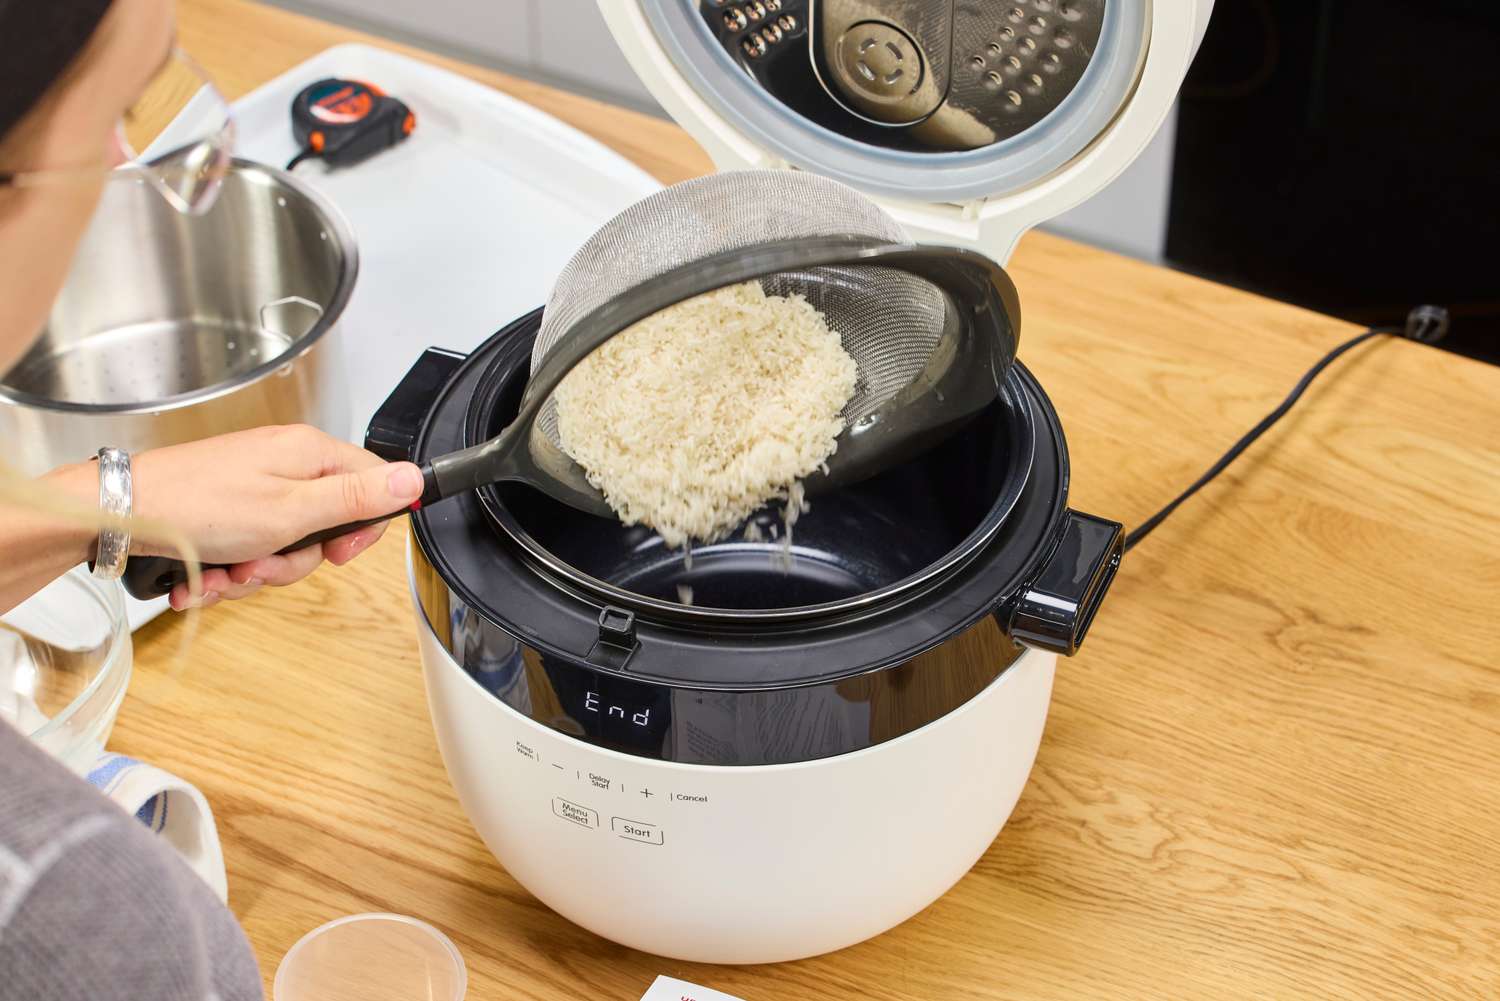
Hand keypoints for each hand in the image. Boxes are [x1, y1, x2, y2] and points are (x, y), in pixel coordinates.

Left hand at [127, 425, 423, 609]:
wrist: (120, 513)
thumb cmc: (199, 505)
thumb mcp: (293, 511)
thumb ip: (358, 498)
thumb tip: (414, 478)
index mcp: (309, 454)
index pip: (371, 484)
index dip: (361, 529)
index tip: (337, 554)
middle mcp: (284, 465)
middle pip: (326, 525)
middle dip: (294, 560)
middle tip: (265, 563)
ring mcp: (254, 488)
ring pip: (285, 545)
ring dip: (257, 572)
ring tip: (226, 572)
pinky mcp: (227, 510)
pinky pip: (250, 549)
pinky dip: (230, 571)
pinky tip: (207, 575)